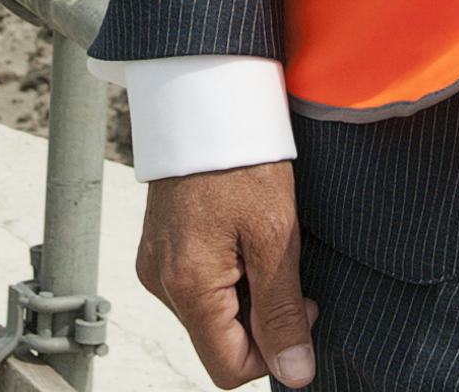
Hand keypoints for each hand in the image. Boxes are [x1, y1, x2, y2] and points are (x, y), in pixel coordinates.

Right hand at [134, 159, 316, 386]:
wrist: (206, 96)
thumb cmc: (242, 159)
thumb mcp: (276, 237)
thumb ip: (282, 313)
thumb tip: (295, 375)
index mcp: (187, 287)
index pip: (229, 368)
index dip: (275, 352)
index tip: (302, 303)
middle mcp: (161, 283)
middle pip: (218, 342)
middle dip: (261, 319)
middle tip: (288, 266)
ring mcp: (156, 263)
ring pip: (210, 314)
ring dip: (246, 295)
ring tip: (263, 241)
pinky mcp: (159, 245)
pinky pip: (197, 285)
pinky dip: (228, 274)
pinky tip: (243, 234)